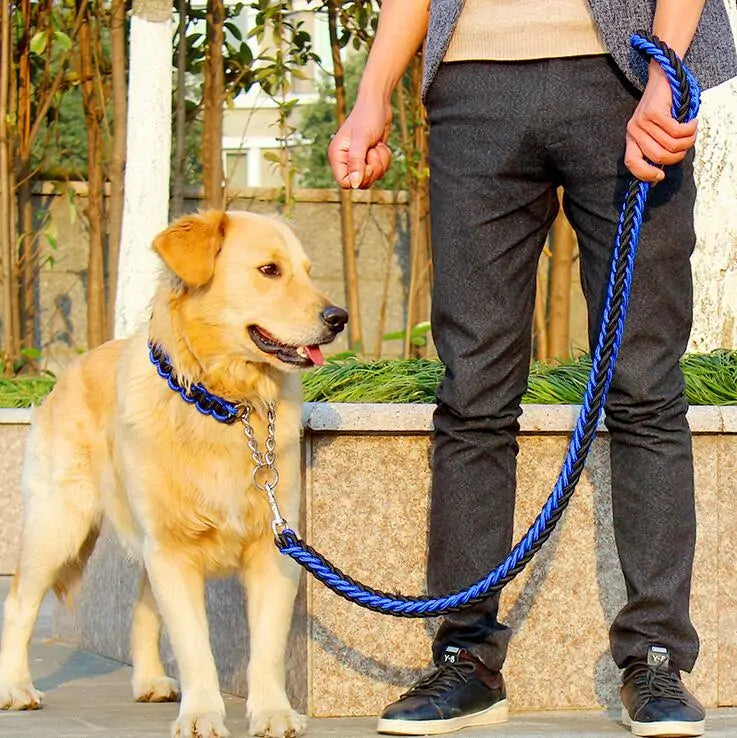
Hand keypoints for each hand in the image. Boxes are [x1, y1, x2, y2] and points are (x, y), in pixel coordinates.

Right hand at [328, 96, 392, 188]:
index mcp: (337, 156)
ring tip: (377, 146)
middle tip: (373, 151)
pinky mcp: (368, 159)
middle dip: (372, 169)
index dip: (359, 178)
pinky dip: (384, 160)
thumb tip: (354, 185)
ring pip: (371, 178)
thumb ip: (356, 162)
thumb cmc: (368, 116)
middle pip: (360, 183)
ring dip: (380, 163)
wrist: (379, 103)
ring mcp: (357, 160)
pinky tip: (380, 146)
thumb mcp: (362, 139)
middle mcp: (345, 160)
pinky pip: (379, 171)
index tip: (368, 164)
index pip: (345, 183)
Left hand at [624, 64, 697, 182]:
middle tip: (686, 145)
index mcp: (631, 139)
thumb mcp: (655, 131)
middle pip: (657, 157)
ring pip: (669, 145)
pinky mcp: (654, 113)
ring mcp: (642, 122)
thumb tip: (658, 176)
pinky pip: (676, 131)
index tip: (661, 176)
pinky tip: (692, 122)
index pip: (632, 163)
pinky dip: (689, 130)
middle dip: (676, 156)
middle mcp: (633, 131)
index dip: (645, 174)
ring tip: (691, 132)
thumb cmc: (663, 108)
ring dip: (687, 141)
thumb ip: (655, 148)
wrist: (663, 78)